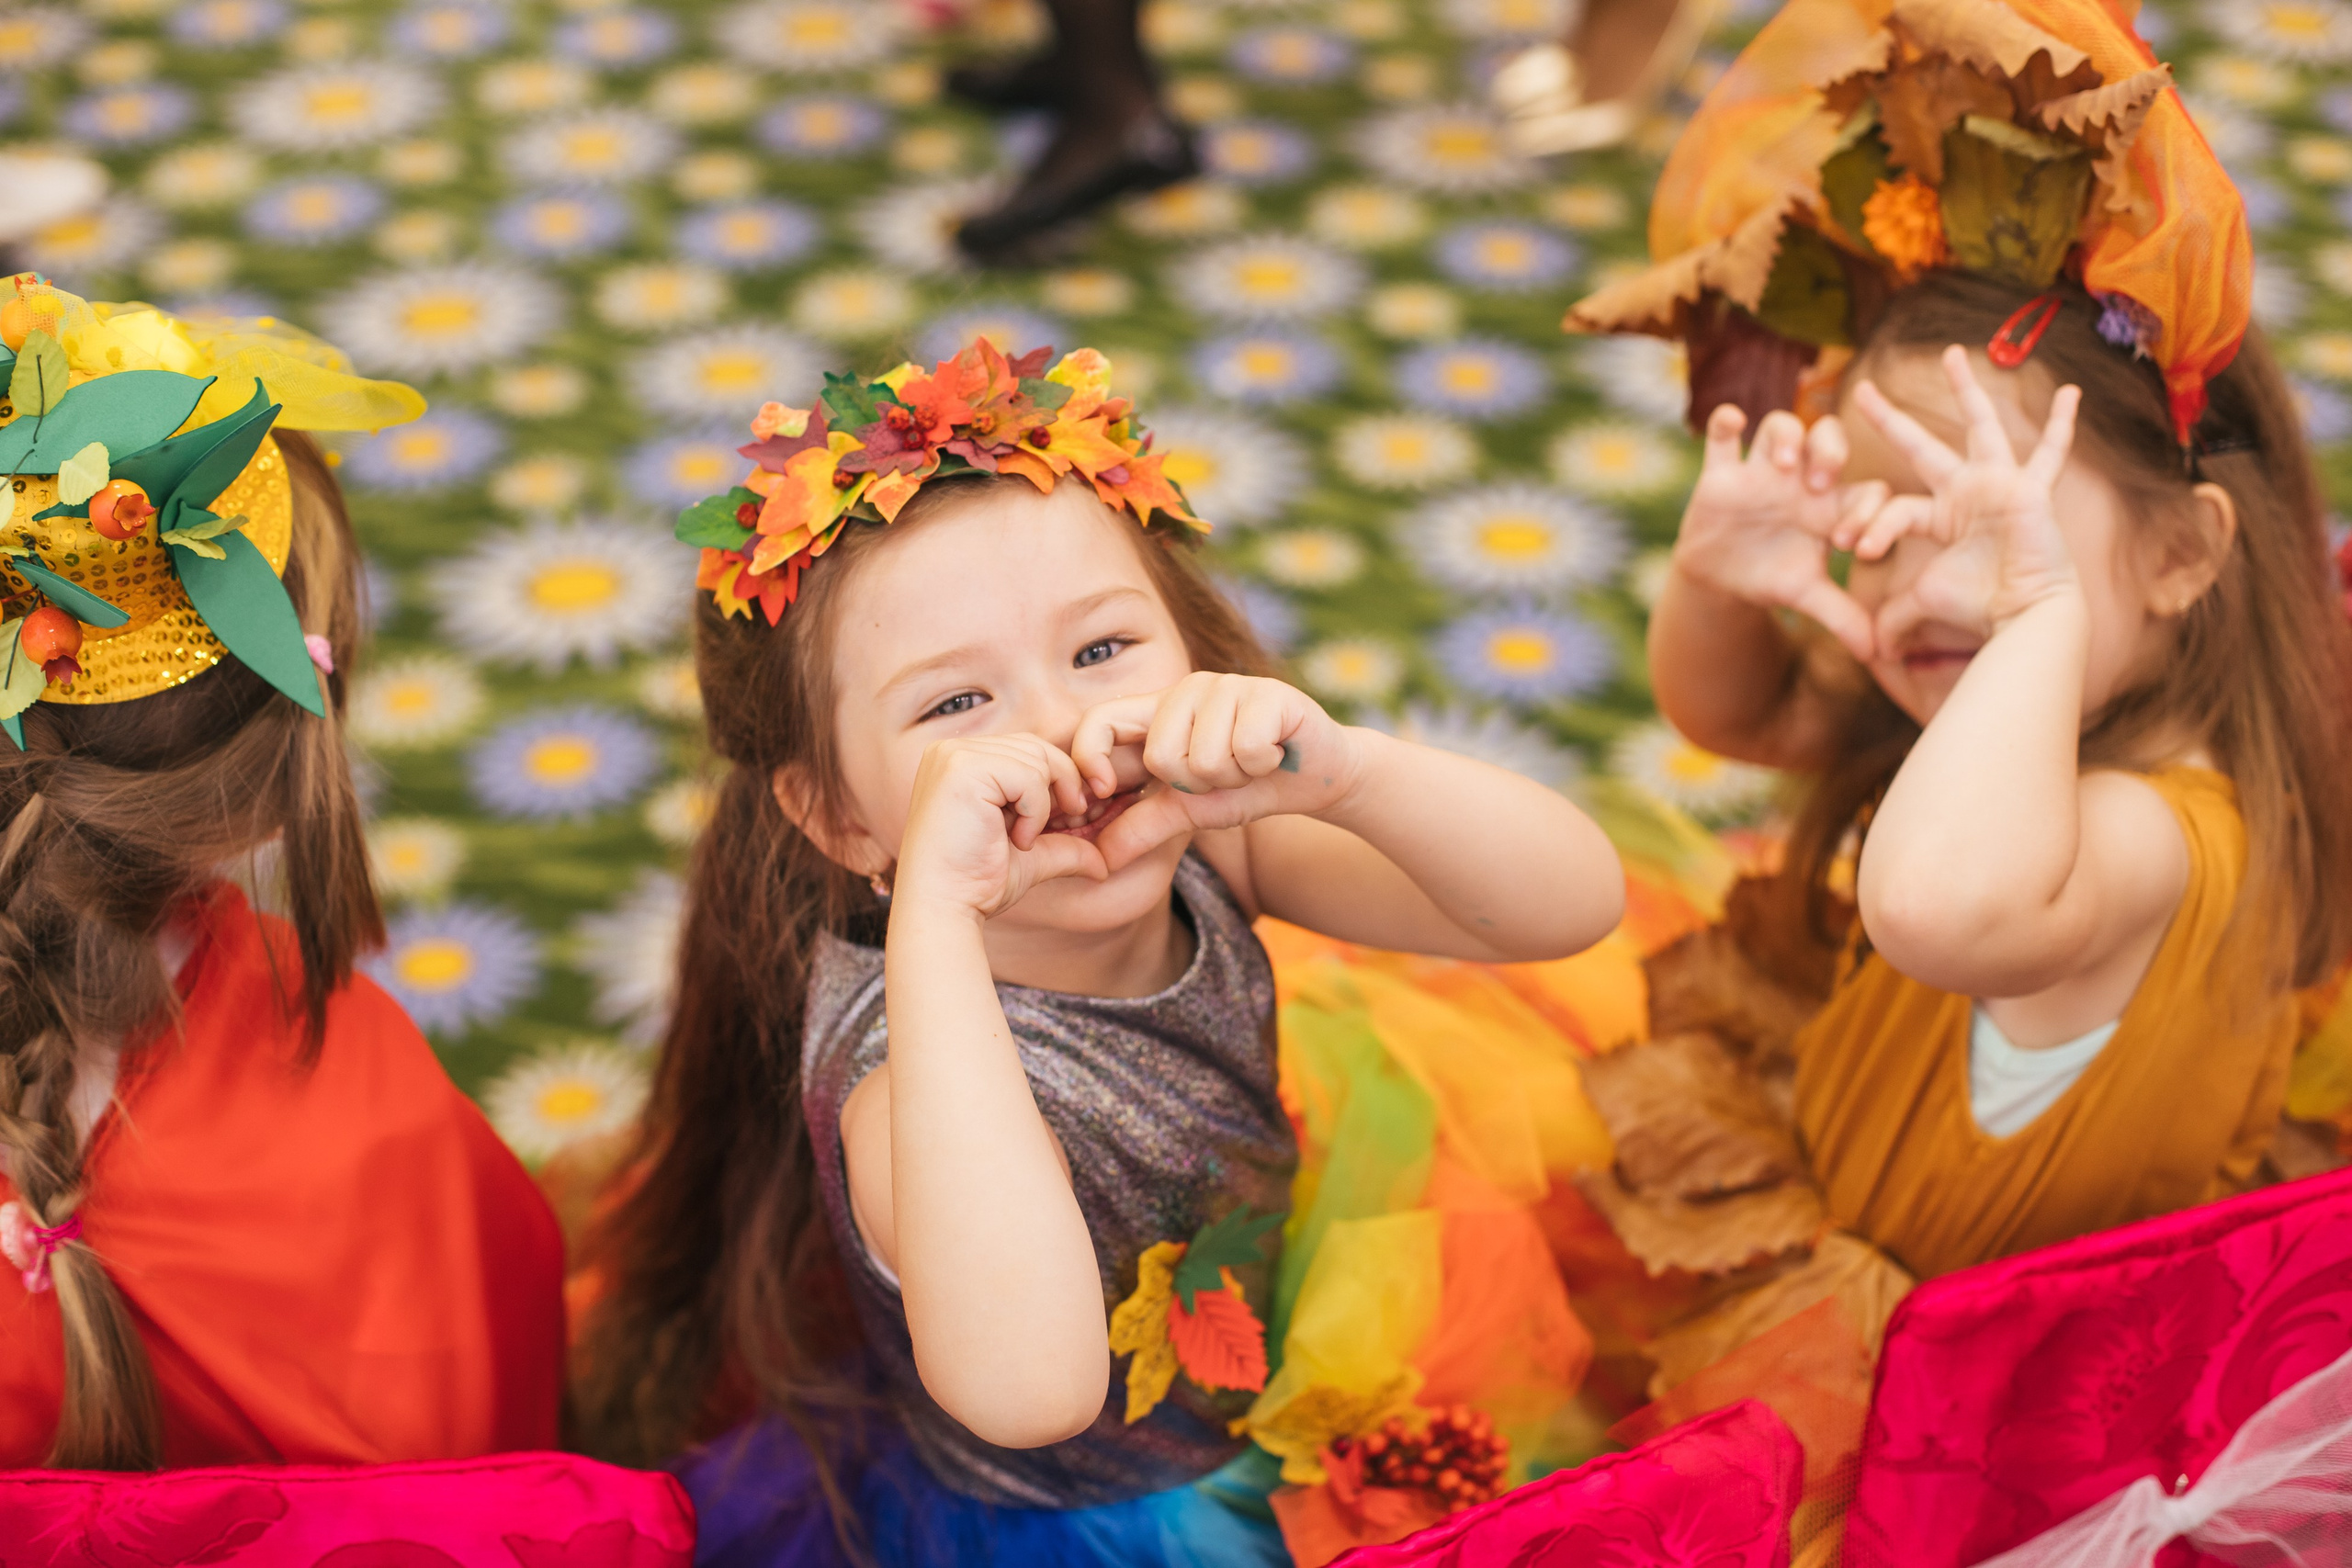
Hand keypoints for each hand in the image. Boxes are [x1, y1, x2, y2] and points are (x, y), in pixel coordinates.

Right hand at [893, 735, 1109, 918]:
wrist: (943, 907)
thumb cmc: (975, 884)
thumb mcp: (1030, 856)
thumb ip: (1065, 846)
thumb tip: (1105, 865)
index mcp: (959, 761)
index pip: (1027, 748)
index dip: (1057, 780)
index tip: (1072, 817)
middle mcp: (950, 750)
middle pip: (1036, 746)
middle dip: (1061, 786)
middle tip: (1068, 823)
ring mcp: (954, 757)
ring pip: (1036, 759)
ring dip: (1043, 805)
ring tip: (1023, 840)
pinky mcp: (963, 770)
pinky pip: (1028, 775)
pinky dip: (1035, 811)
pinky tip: (1017, 839)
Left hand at [1071, 673, 1359, 870]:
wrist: (1318, 777)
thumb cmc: (1249, 787)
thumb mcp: (1189, 811)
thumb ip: (1142, 827)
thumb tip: (1098, 861)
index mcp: (1159, 713)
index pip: (1099, 721)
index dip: (1092, 758)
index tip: (1108, 791)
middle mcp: (1188, 690)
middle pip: (1160, 756)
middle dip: (1196, 785)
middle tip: (1224, 774)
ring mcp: (1228, 685)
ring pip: (1206, 757)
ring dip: (1235, 777)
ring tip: (1250, 763)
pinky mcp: (1267, 692)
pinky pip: (1247, 747)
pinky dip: (1263, 765)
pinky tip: (1275, 752)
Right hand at [1672, 405, 1888, 662]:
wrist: (1720, 578)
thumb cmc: (1772, 577)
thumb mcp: (1808, 596)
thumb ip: (1844, 618)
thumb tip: (1879, 656)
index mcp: (1831, 504)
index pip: (1864, 489)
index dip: (1866, 510)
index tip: (1849, 543)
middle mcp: (1800, 479)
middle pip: (1827, 436)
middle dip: (1830, 451)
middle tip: (1820, 482)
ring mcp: (1760, 471)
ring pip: (1781, 427)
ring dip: (1787, 438)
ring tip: (1784, 465)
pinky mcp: (1721, 472)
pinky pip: (1722, 435)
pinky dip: (1726, 421)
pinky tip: (1732, 422)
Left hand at [1844, 347, 2082, 646]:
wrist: (2024, 616)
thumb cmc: (1978, 608)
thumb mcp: (1922, 602)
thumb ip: (1895, 616)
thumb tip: (1873, 649)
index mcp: (1943, 516)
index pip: (1895, 508)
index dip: (1870, 526)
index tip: (1853, 549)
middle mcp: (1969, 493)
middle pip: (1921, 446)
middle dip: (1890, 420)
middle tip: (1860, 390)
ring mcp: (2000, 484)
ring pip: (1980, 426)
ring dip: (1966, 390)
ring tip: (1953, 354)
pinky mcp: (2029, 489)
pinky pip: (2050, 454)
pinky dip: (2062, 426)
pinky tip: (2069, 392)